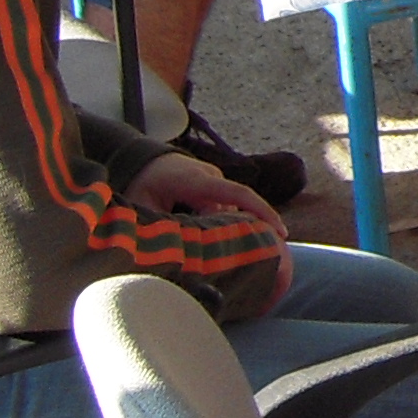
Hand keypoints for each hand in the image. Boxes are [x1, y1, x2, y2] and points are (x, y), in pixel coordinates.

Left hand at [129, 151, 292, 317]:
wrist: (138, 158)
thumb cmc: (141, 182)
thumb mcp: (143, 206)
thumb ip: (160, 226)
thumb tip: (175, 253)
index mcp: (197, 181)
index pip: (238, 193)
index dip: (261, 211)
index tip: (280, 232)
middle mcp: (212, 178)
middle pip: (238, 207)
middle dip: (251, 231)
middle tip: (264, 260)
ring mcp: (214, 181)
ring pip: (231, 210)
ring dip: (232, 231)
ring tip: (236, 259)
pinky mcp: (212, 188)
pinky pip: (224, 208)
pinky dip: (225, 226)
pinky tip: (221, 247)